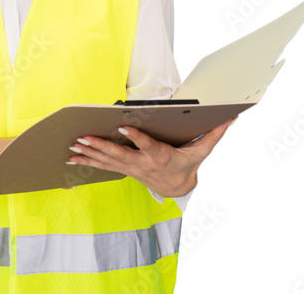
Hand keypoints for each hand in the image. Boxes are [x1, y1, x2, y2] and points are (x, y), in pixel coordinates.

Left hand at [67, 117, 236, 197]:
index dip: (136, 137)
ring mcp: (132, 168)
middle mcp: (143, 164)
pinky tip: (72, 156)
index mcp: (161, 156)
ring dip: (89, 153)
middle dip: (101, 146)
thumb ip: (214, 133)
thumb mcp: (202, 151)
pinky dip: (88, 160)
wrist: (178, 187)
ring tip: (73, 146)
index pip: (148, 146)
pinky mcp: (124, 169)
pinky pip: (104, 165)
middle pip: (120, 155)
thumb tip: (230, 117)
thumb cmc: (188, 164)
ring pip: (108, 161)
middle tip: (84, 137)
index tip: (124, 126)